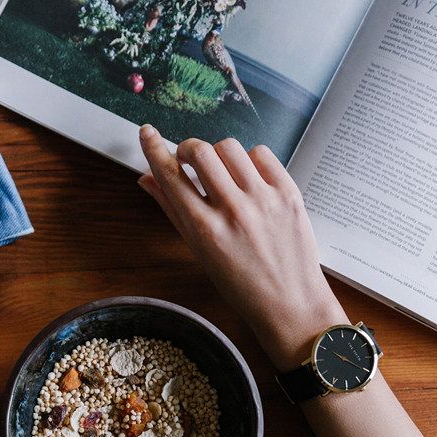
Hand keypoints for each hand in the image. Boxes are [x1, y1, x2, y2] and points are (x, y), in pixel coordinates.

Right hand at [137, 125, 347, 370]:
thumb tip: (146, 179)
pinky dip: (249, 160)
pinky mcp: (289, 193)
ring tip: (223, 173)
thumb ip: (172, 210)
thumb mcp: (199, 251)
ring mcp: (263, 200)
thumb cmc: (240, 284)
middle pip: (200, 151)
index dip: (154, 148)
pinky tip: (248, 178)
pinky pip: (261, 154)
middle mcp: (233, 210)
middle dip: (188, 149)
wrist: (290, 303)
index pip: (170, 176)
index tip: (147, 133)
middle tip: (190, 160)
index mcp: (204, 229)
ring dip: (219, 154)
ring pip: (230, 147)